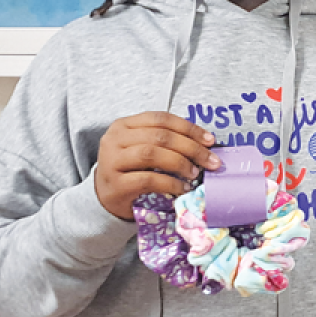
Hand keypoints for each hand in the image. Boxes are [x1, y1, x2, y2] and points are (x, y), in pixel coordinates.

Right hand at [95, 112, 219, 218]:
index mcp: (124, 125)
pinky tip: (182, 188)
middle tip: (211, 161)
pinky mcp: (116, 184)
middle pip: (160, 136)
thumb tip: (205, 144)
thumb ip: (166, 141)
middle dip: (191, 147)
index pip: (161, 119)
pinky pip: (148, 179)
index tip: (210, 140)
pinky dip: (170, 183)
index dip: (189, 128)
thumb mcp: (143, 148)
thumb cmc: (129, 170)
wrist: (104, 197)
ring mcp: (112, 161)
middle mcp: (115, 139)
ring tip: (195, 173)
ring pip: (152, 154)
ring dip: (180, 163)